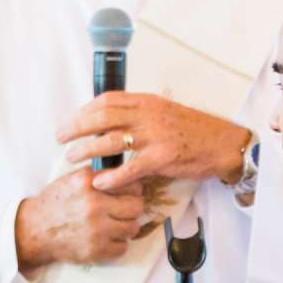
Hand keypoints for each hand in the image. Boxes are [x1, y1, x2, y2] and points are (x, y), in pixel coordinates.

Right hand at [14, 167, 149, 269]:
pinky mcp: (96, 250)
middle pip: (136, 206)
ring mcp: (96, 229)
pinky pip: (122, 247)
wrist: (34, 230)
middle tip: (123, 211)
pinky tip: (106, 239)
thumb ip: (98, 174)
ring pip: (132, 228)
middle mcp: (94, 205)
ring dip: (126, 227)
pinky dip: (117, 244)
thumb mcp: (72, 179)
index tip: (127, 193)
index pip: (130, 183)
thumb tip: (125, 172)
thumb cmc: (55, 203)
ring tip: (114, 225)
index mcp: (89, 183)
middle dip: (132, 208)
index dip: (132, 189)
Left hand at [58, 92, 250, 194]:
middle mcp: (148, 115)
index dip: (84, 109)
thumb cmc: (194, 130)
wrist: (223, 143)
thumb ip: (140, 114)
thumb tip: (113, 120)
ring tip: (72, 158)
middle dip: (76, 127)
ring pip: (111, 141)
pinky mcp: (162, 158)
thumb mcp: (165, 112)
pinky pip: (130, 168)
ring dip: (87, 150)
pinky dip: (112, 176)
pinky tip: (98, 182)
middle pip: (102, 117)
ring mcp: (155, 136)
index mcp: (147, 101)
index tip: (70, 120)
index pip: (107, 100)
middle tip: (60, 138)